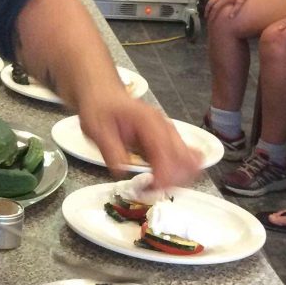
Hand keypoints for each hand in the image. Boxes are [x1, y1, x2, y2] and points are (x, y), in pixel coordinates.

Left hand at [76, 88, 201, 189]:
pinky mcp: (167, 140)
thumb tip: (121, 170)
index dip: (164, 175)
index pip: (167, 153)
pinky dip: (177, 174)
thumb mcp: (96, 128)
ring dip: (177, 179)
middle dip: (173, 180)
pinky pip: (184, 159)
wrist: (103, 94)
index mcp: (148, 122)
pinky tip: (159, 180)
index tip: (151, 189)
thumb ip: (110, 149)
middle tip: (150, 190)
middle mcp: (165, 128)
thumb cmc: (99, 108)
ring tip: (153, 186)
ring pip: (190, 161)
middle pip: (187, 159)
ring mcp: (169, 134)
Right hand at [205, 0, 251, 22]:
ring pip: (210, 0)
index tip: (211, 20)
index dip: (212, 14)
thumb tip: (230, 17)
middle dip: (207, 11)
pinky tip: (212, 5)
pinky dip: (210, 2)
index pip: (215, 8)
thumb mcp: (240, 2)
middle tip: (206, 17)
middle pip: (210, 4)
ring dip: (207, 6)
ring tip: (207, 12)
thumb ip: (235, 10)